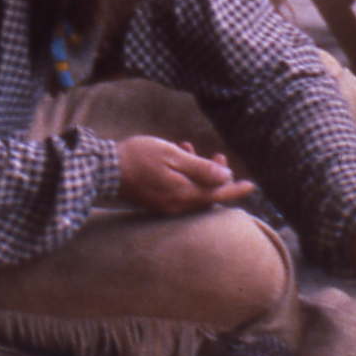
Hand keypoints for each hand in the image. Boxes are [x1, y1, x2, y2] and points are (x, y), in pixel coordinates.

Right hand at [117, 135, 254, 213]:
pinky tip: (177, 155)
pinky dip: (185, 177)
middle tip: (219, 156)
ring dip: (199, 173)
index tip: (251, 185)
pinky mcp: (156, 203)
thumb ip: (201, 167)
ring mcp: (165, 206)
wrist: (104, 169)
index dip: (236, 189)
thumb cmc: (138, 157)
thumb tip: (225, 175)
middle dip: (216, 176)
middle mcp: (177, 206)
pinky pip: (179, 193)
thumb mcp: (173, 156)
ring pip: (193, 193)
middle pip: (207, 196)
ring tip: (192, 148)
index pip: (218, 195)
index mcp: (184, 195)